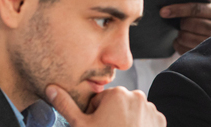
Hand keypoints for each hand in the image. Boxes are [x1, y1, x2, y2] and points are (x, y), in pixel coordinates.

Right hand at [47, 85, 165, 126]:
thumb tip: (50, 88)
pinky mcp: (160, 122)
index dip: (93, 116)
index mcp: (116, 93)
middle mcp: (137, 96)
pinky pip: (145, 120)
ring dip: (124, 121)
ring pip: (131, 112)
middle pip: (116, 105)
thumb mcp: (80, 126)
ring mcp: (151, 109)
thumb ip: (65, 105)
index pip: (99, 101)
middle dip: (110, 117)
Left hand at [160, 2, 210, 53]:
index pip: (196, 9)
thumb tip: (166, 9)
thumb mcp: (205, 8)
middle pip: (192, 24)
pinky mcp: (206, 55)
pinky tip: (181, 41)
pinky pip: (186, 50)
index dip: (178, 10)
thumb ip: (192, 7)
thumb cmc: (206, 18)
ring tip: (181, 32)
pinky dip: (178, 45)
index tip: (163, 12)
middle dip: (182, 24)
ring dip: (180, 35)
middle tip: (180, 24)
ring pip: (188, 38)